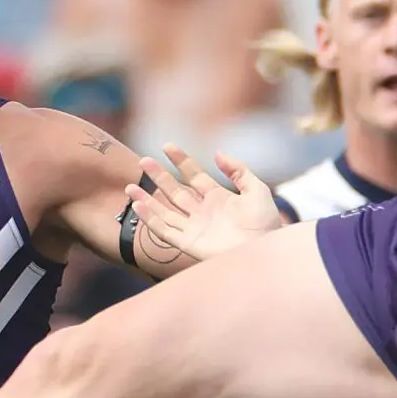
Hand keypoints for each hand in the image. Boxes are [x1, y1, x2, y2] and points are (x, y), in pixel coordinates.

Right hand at [135, 145, 284, 265]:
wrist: (265, 251)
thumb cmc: (266, 224)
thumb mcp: (256, 190)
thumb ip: (238, 170)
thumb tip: (217, 153)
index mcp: (218, 198)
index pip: (194, 175)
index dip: (181, 160)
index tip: (167, 146)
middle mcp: (203, 212)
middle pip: (175, 191)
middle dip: (159, 176)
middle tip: (144, 160)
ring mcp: (195, 228)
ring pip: (165, 211)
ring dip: (148, 199)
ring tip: (130, 187)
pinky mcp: (189, 243)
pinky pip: (164, 230)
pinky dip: (150, 219)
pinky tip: (138, 206)